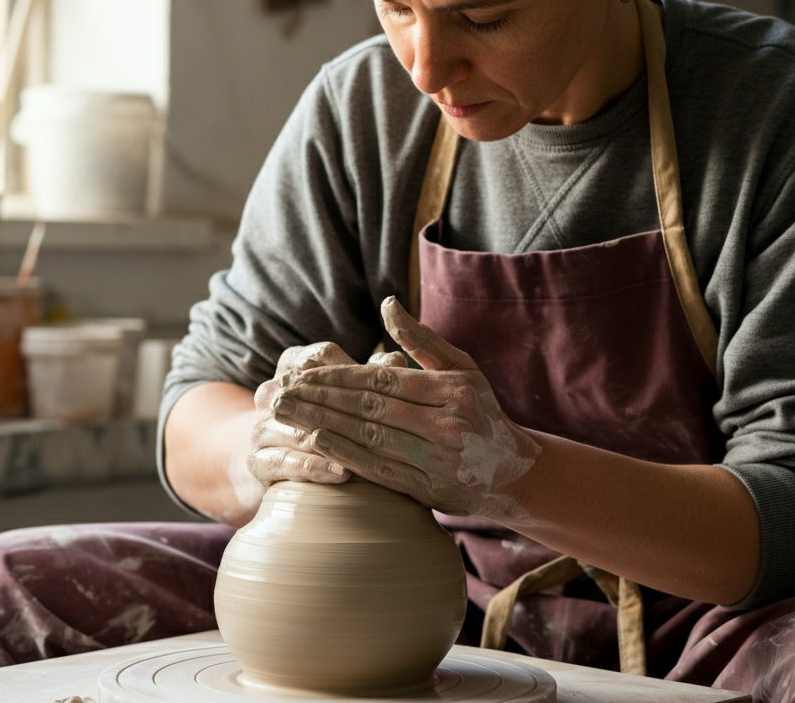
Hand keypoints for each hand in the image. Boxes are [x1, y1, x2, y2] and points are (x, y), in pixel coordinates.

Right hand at [248, 341, 406, 488]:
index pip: (320, 357)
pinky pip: (287, 463)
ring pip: (300, 430)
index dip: (353, 367)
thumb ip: (373, 375)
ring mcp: (260, 426)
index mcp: (291, 363)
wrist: (277, 460)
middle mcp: (271, 391)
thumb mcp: (346, 391)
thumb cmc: (326, 416)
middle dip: (347, 407)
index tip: (385, 380)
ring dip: (334, 441)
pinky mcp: (257, 460)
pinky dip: (316, 468)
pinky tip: (342, 473)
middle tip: (385, 420)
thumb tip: (396, 360)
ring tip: (369, 452)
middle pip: (310, 395)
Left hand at [272, 296, 541, 518]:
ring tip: (286, 415)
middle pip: (369, 409)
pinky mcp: (430, 490)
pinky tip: (315, 442)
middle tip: (279, 392)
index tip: (303, 372)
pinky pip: (379, 471)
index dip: (339, 376)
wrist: (515, 472)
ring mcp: (438, 460)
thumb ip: (421, 339)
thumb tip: (387, 303)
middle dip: (319, 399)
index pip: (382, 380)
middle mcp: (446, 424)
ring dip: (321, 425)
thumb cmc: (482, 412)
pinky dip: (344, 456)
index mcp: (452, 390)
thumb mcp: (461, 368)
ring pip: (368, 438)